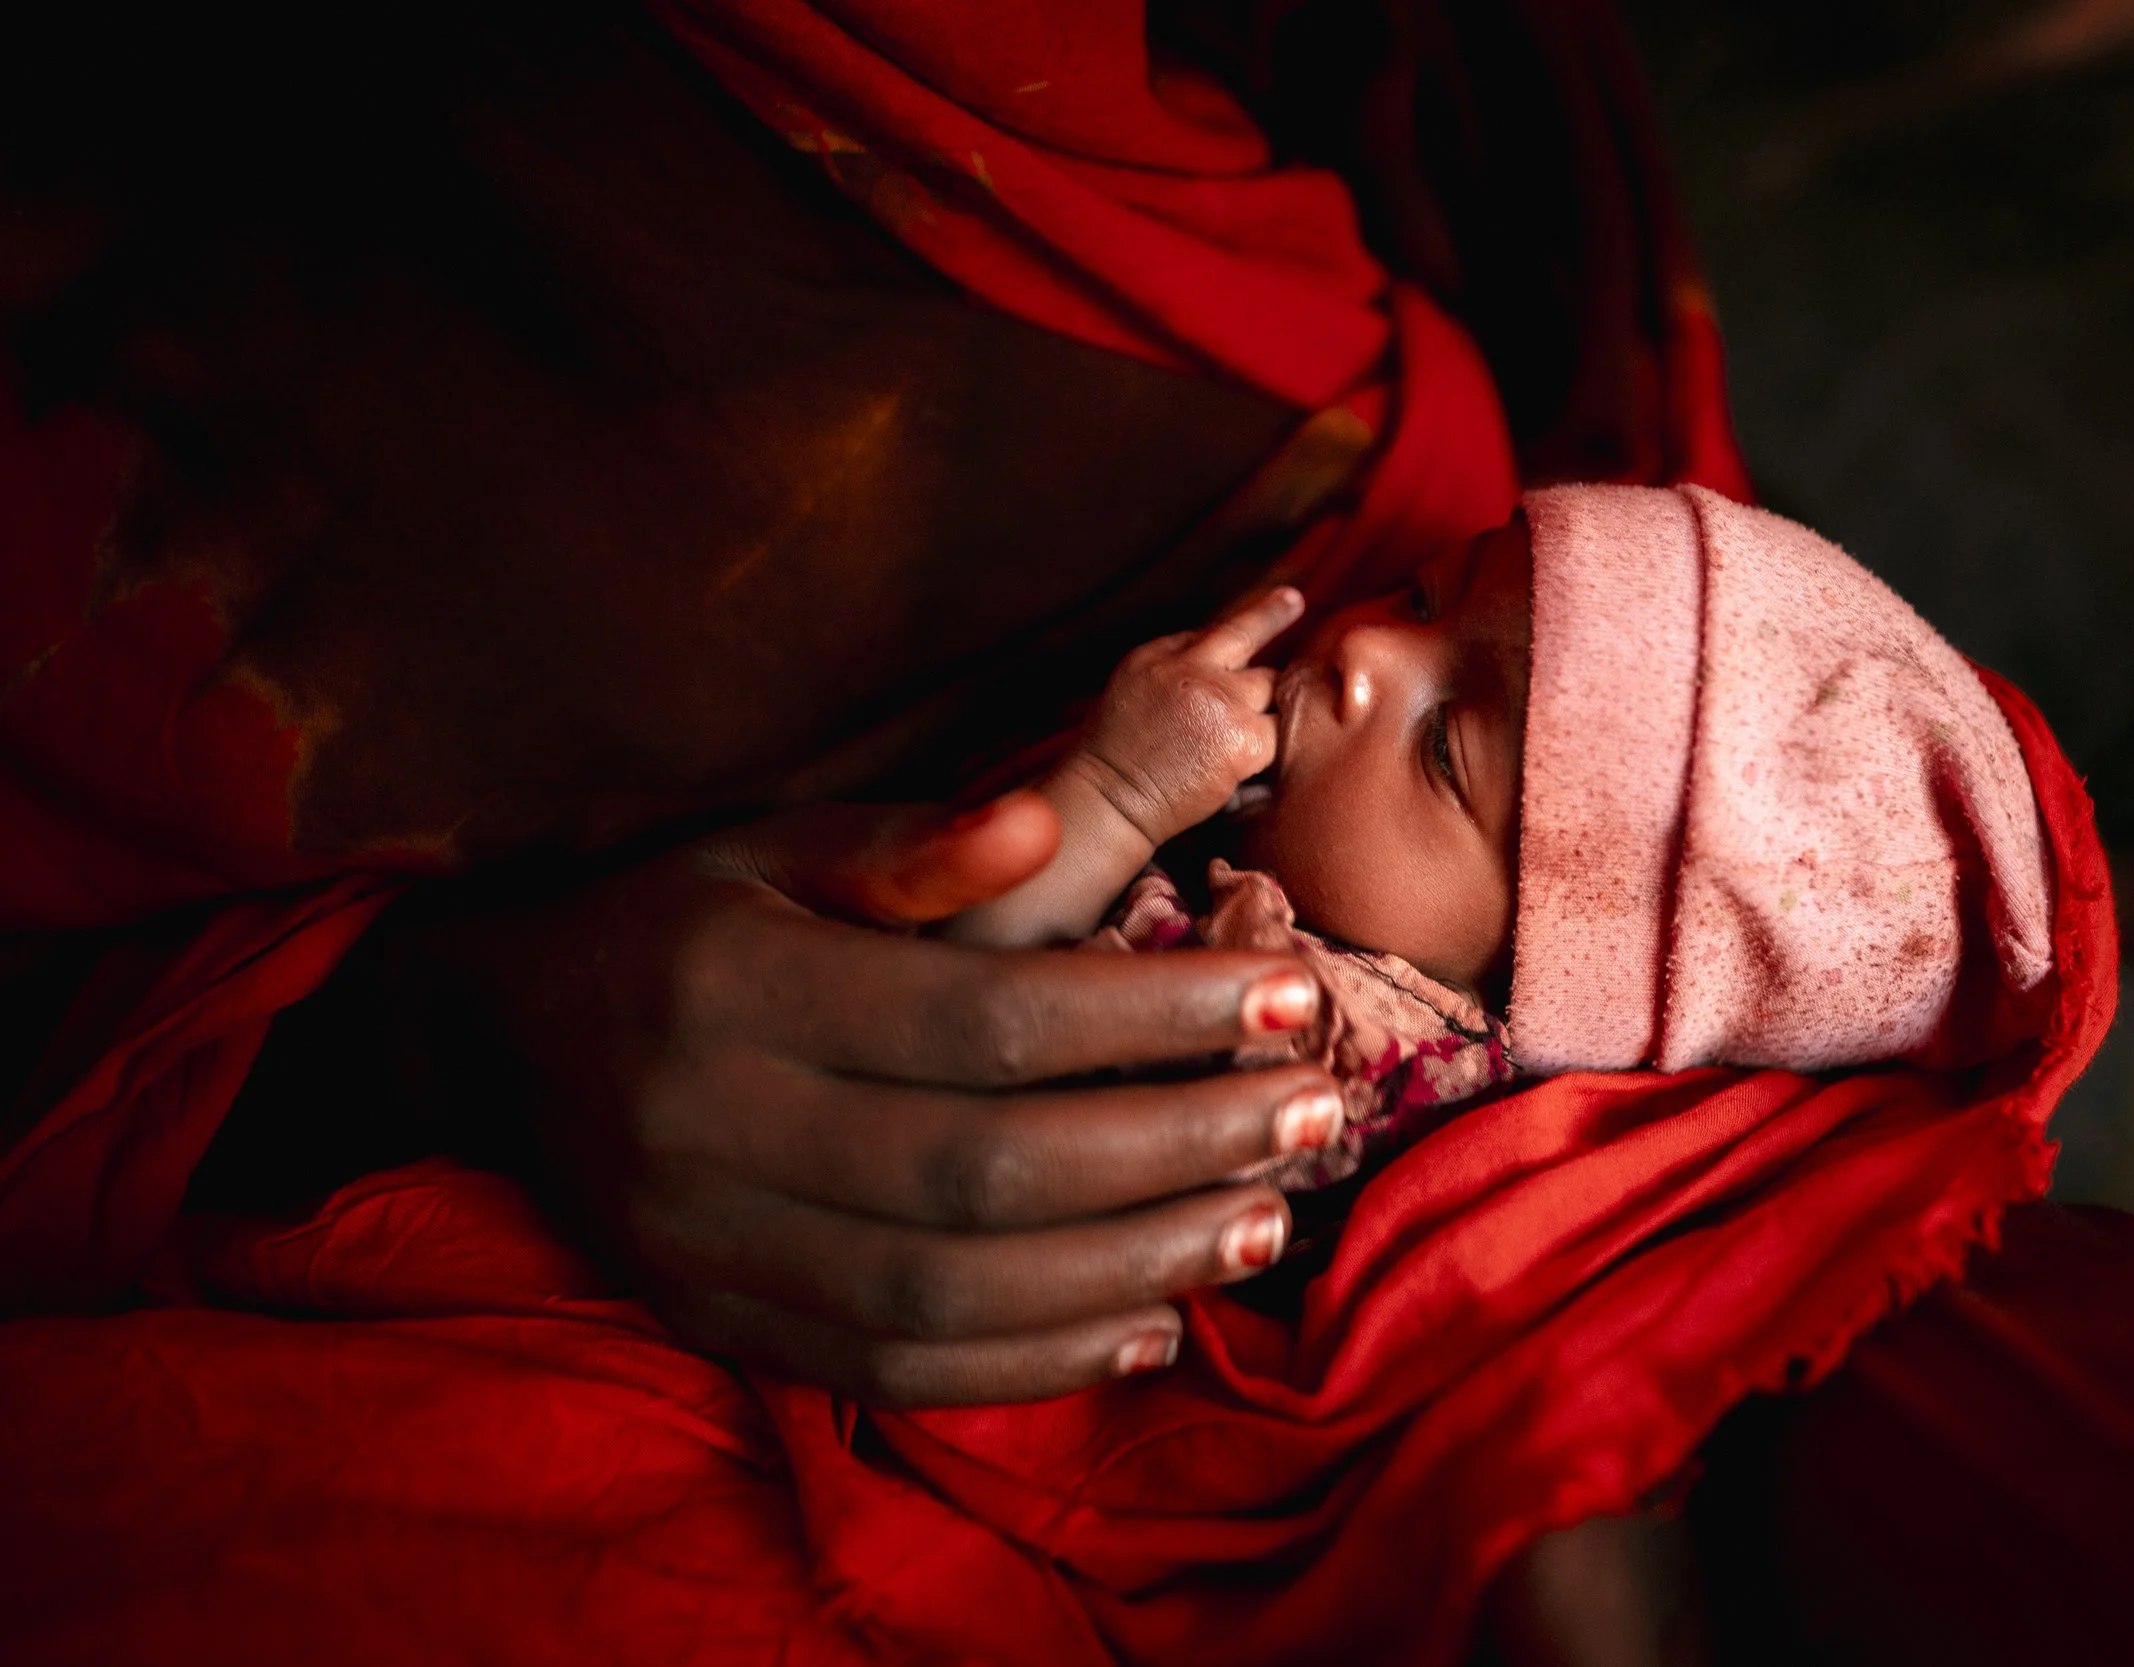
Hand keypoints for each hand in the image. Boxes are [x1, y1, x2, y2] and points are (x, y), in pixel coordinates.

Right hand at [432, 792, 1346, 1404]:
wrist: (504, 1041)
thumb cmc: (681, 918)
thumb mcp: (774, 845)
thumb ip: (911, 849)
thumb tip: (1042, 823)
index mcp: (734, 985)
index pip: (984, 1016)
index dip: (1153, 1014)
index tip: (1293, 996)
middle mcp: (711, 1126)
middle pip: (985, 1166)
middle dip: (1174, 1144)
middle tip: (1313, 1115)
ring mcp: (707, 1246)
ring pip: (950, 1290)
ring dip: (1131, 1265)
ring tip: (1264, 1220)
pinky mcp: (722, 1321)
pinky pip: (893, 1370)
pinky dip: (1034, 1363)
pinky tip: (1149, 1325)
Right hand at [1064, 586, 1304, 848]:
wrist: (1108, 802)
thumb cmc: (1114, 761)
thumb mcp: (1131, 691)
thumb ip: (1174, 666)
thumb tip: (1223, 652)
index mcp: (1159, 656)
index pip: (1217, 630)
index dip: (1259, 615)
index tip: (1292, 599)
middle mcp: (1190, 668)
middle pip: (1250, 641)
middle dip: (1269, 633)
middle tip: (1286, 623)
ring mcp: (1221, 700)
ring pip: (1271, 689)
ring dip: (1263, 714)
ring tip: (1230, 748)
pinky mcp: (1244, 738)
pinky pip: (1276, 734)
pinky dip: (1264, 754)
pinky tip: (1239, 774)